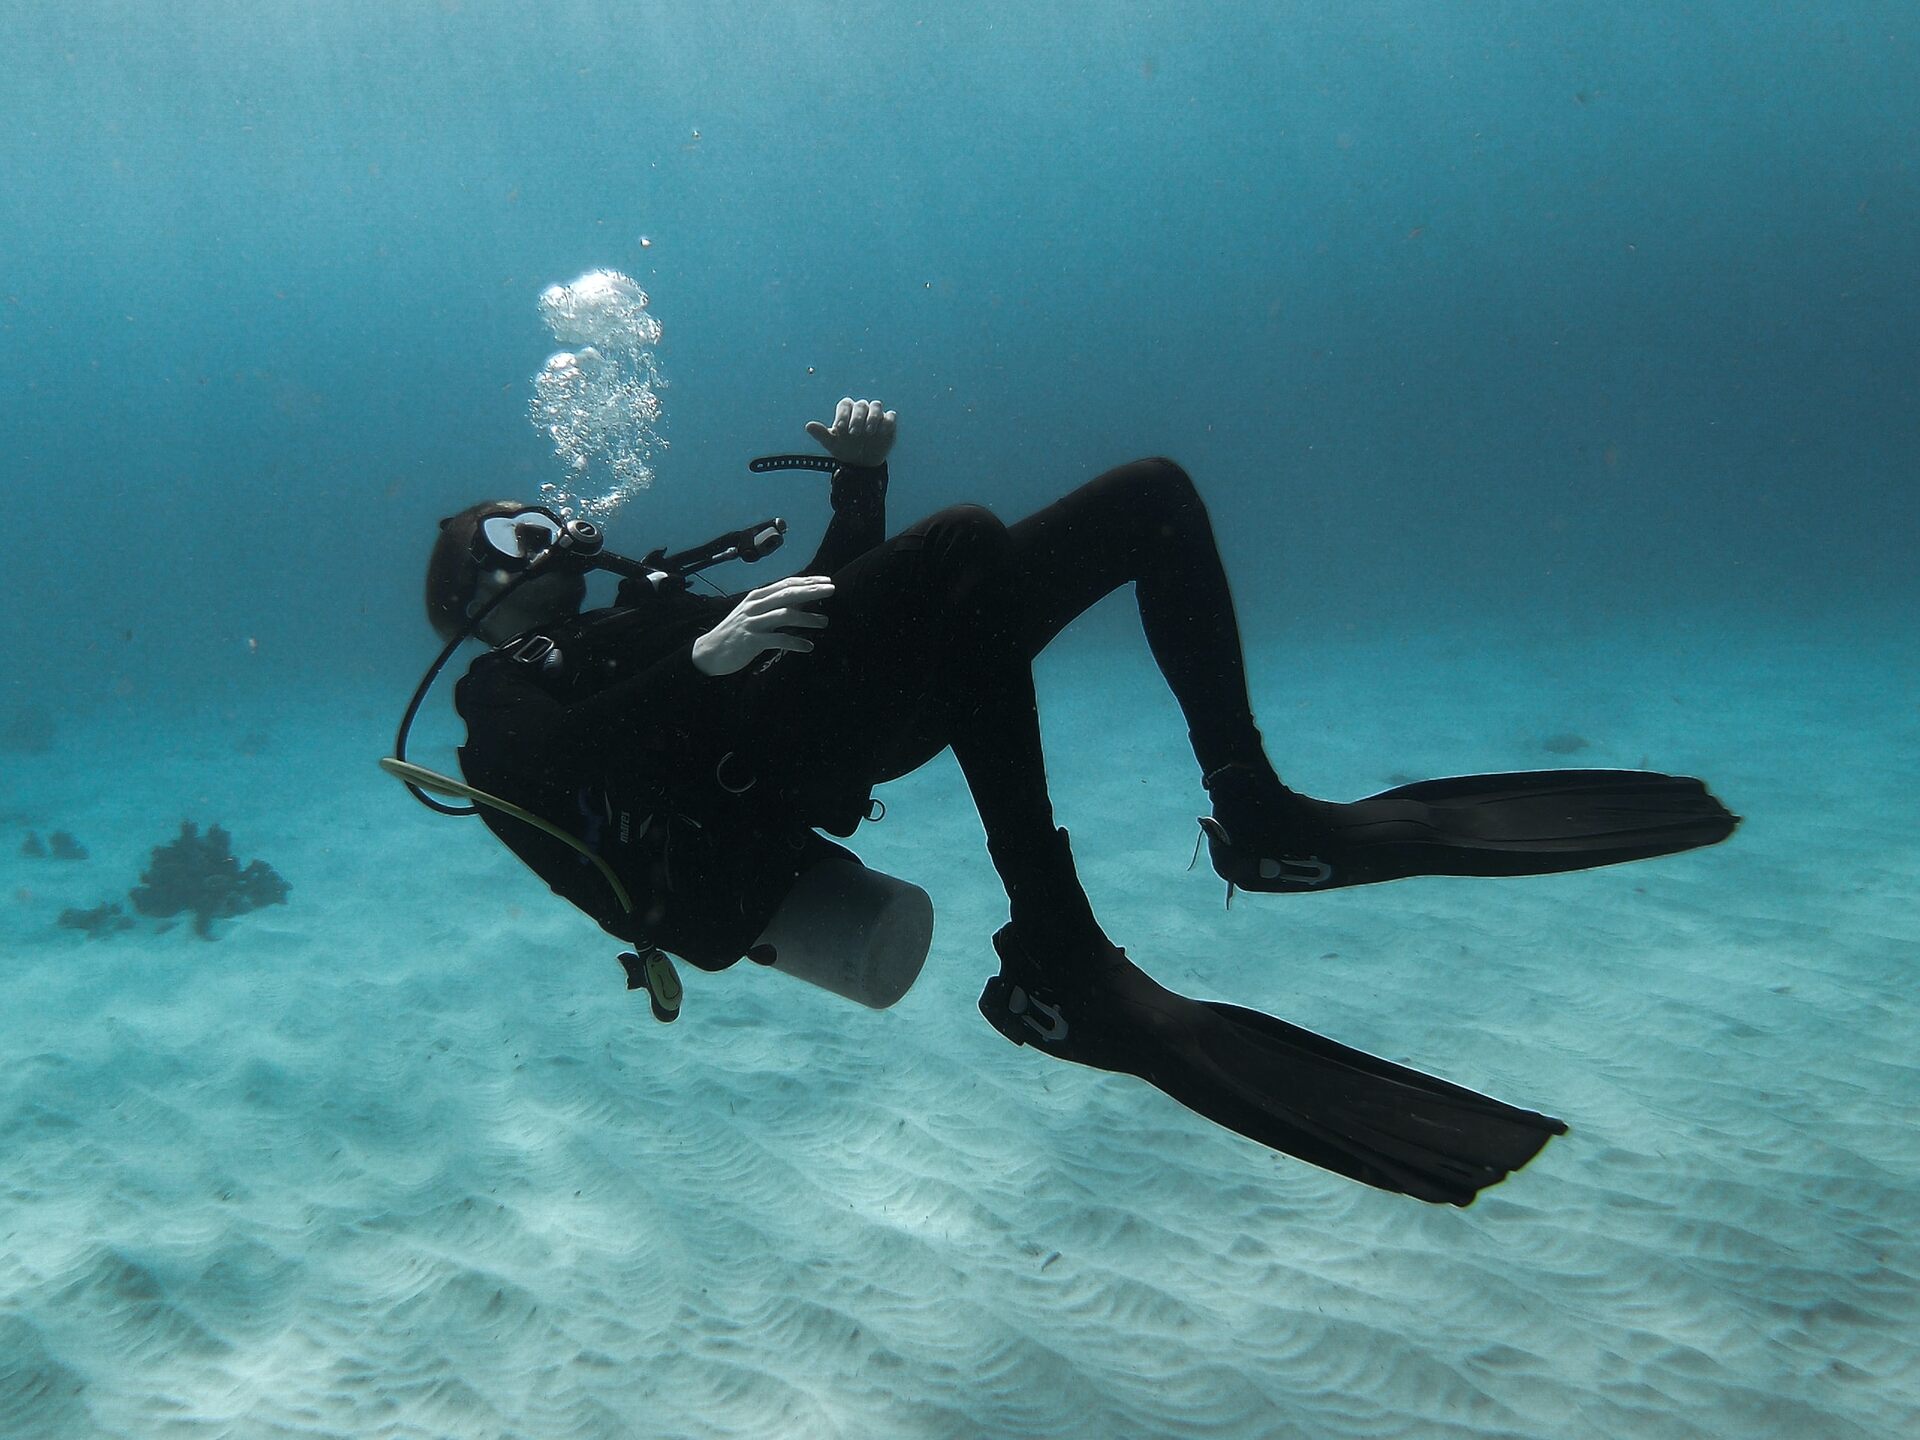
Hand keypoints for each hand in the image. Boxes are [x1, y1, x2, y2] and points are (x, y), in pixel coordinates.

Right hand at [690, 576, 833, 676]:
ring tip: (824, 622)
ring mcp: (752, 623)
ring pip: (785, 615)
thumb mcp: (753, 614)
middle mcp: (755, 606)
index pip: (786, 584)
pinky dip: (795, 642)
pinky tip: (808, 646)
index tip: (827, 581)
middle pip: (788, 594)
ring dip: (807, 618)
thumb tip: (802, 603)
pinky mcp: (751, 640)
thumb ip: (774, 607)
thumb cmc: (736, 633)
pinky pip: (778, 640)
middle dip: (812, 591)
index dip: (808, 581)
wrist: (709, 651)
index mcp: (757, 597)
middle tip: (832, 590)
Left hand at [804, 396, 896, 468]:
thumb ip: (821, 434)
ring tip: (868, 432)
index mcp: (847, 411)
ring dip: (872, 417)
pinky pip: (890, 417)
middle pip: (861, 404)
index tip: (840, 429)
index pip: (845, 404)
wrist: (861, 463)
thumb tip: (808, 426)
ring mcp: (875, 415)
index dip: (843, 415)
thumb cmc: (845, 449)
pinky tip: (880, 433)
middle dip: (857, 418)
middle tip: (854, 434)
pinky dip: (886, 422)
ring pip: (876, 405)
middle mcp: (861, 410)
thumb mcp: (832, 443)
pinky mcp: (888, 423)